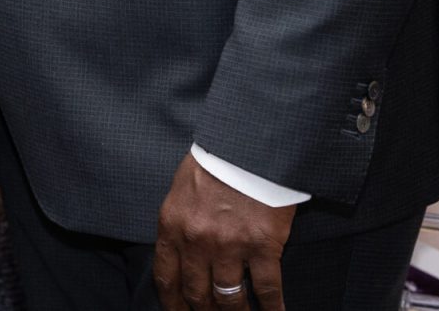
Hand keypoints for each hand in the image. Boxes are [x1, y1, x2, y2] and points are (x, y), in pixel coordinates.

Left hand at [152, 153, 294, 309]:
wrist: (248, 143)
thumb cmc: (216, 161)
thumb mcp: (182, 189)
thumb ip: (180, 223)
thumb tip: (182, 252)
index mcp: (172, 225)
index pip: (166, 277)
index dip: (173, 303)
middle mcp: (196, 241)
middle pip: (197, 293)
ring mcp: (229, 246)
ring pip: (229, 298)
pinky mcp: (262, 246)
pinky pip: (266, 288)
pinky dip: (271, 308)